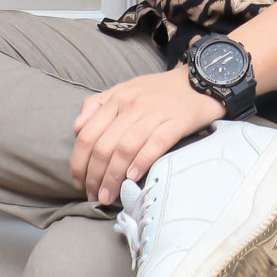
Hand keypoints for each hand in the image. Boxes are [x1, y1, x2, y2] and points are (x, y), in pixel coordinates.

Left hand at [71, 67, 221, 204]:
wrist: (200, 80)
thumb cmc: (160, 91)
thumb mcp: (126, 89)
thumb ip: (98, 104)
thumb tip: (76, 128)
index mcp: (117, 98)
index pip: (87, 135)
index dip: (79, 163)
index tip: (80, 182)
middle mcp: (133, 104)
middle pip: (104, 146)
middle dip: (94, 177)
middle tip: (94, 195)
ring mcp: (156, 112)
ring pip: (125, 148)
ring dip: (113, 177)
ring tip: (109, 196)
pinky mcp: (177, 120)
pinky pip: (155, 143)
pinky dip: (141, 162)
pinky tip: (133, 177)